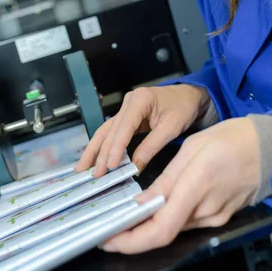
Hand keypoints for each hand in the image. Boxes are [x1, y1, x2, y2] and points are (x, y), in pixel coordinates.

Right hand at [75, 83, 209, 176]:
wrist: (189, 96)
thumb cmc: (183, 108)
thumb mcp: (170, 128)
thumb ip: (151, 147)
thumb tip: (135, 167)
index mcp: (141, 100)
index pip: (124, 126)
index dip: (116, 147)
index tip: (109, 165)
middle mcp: (129, 102)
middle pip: (111, 130)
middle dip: (101, 153)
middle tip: (94, 174)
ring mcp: (126, 108)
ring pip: (106, 131)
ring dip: (95, 150)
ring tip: (82, 168)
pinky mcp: (127, 116)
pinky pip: (113, 132)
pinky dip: (103, 146)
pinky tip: (94, 158)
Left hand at [101, 117, 259, 253]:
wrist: (268, 147)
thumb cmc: (233, 140)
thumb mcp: (192, 148)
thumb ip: (166, 179)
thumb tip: (143, 202)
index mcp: (197, 185)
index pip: (160, 228)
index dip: (132, 240)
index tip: (111, 239)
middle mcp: (207, 208)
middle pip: (164, 233)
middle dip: (133, 235)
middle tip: (110, 231)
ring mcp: (216, 216)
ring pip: (175, 228)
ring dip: (150, 226)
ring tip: (128, 216)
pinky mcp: (221, 217)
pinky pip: (188, 222)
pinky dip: (169, 218)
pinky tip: (158, 209)